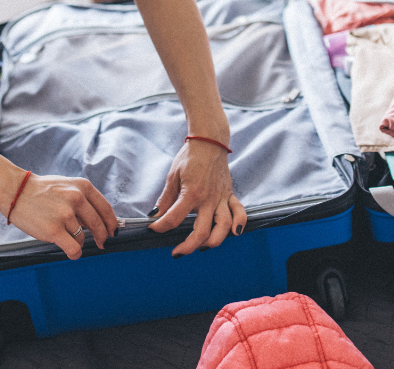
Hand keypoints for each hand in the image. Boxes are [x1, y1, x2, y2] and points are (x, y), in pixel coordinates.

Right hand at [7, 172, 118, 259]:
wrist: (15, 191)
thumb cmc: (40, 190)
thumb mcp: (67, 186)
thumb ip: (83, 199)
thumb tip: (98, 220)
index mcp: (82, 186)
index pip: (105, 208)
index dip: (111, 223)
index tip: (112, 231)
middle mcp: (76, 198)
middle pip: (98, 225)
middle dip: (102, 237)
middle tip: (101, 243)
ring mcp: (65, 215)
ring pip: (83, 238)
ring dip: (79, 243)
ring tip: (68, 239)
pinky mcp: (54, 230)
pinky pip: (73, 248)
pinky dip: (75, 253)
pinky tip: (72, 252)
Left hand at [148, 139, 246, 255]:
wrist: (210, 141)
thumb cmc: (190, 157)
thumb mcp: (173, 176)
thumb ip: (166, 199)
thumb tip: (154, 216)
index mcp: (192, 193)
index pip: (174, 218)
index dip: (160, 227)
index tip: (153, 229)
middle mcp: (209, 199)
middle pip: (201, 231)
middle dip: (188, 246)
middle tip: (177, 252)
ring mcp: (221, 198)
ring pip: (223, 227)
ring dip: (213, 241)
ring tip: (202, 247)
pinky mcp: (230, 195)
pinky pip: (239, 212)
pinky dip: (239, 224)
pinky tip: (234, 233)